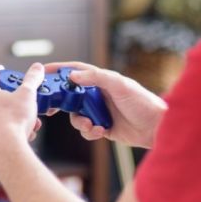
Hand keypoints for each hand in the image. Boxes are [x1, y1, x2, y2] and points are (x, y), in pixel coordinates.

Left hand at [0, 63, 44, 168]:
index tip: (3, 69)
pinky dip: (14, 128)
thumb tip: (37, 68)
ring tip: (32, 120)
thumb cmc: (13, 119)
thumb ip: (32, 79)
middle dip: (14, 97)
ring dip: (18, 115)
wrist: (7, 149)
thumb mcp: (27, 94)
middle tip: (25, 97)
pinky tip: (27, 134)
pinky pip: (2, 129)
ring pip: (2, 115)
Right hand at [45, 62, 167, 148]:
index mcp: (102, 80)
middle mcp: (99, 95)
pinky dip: (90, 132)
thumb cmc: (143, 102)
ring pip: (77, 116)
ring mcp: (100, 112)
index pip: (76, 71)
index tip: (44, 71)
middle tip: (53, 109)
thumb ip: (96, 77)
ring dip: (80, 122)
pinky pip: (87, 130)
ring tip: (92, 125)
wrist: (156, 127)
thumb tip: (73, 76)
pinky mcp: (103, 127)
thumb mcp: (120, 85)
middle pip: (72, 96)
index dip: (60, 69)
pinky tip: (101, 131)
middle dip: (63, 103)